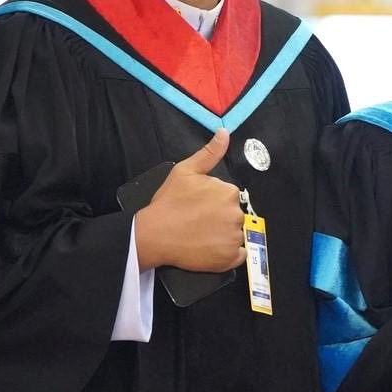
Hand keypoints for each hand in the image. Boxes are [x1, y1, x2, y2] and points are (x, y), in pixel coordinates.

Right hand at [133, 130, 244, 272]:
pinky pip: (238, 254)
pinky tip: (210, 249)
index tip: (198, 207)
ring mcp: (234, 237)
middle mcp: (236, 214)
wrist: (154, 234)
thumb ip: (209, 153)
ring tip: (200, 235)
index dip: (213, 202)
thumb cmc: (168, 203)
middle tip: (197, 222)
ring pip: (236, 234)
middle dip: (219, 218)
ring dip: (223, 235)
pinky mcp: (230, 258)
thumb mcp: (186, 171)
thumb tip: (224, 133)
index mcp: (229, 192)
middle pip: (233, 215)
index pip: (229, 197)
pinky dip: (228, 254)